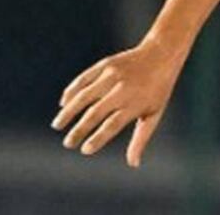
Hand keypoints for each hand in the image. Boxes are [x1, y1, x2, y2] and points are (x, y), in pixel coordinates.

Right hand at [51, 38, 185, 167]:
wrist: (161, 54)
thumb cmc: (158, 89)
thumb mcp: (154, 114)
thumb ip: (141, 138)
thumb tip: (133, 164)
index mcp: (135, 104)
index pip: (113, 125)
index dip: (98, 138)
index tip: (85, 150)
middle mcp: (122, 89)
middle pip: (96, 112)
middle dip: (79, 130)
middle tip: (68, 144)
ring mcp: (112, 75)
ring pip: (84, 95)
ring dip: (69, 112)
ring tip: (58, 125)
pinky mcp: (105, 65)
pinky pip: (83, 79)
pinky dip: (71, 91)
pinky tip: (64, 104)